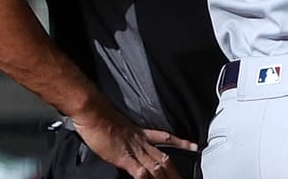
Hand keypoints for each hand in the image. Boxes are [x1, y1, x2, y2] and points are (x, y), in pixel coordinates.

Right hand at [72, 105, 197, 178]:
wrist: (94, 114)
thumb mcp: (121, 127)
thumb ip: (130, 137)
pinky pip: (139, 171)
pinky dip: (146, 178)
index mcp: (142, 134)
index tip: (194, 146)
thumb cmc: (102, 119)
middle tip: (184, 177)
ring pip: (156, 166)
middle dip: (175, 171)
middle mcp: (142, 142)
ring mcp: (134, 151)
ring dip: (165, 177)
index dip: (182, 142)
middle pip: (165, 158)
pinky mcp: (124, 158)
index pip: (167, 138)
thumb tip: (131, 144)